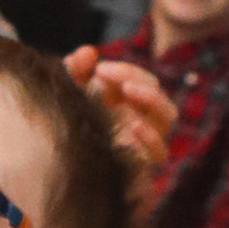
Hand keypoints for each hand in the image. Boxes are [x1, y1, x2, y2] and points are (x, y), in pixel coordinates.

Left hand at [65, 44, 172, 194]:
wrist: (61, 176)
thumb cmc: (71, 129)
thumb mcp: (70, 96)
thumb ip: (75, 70)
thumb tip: (88, 51)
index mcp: (128, 104)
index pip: (141, 80)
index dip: (125, 70)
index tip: (98, 68)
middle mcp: (141, 119)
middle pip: (155, 91)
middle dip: (135, 78)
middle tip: (106, 73)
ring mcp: (144, 142)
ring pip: (167, 117)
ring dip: (151, 100)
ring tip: (127, 90)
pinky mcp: (141, 165)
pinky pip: (159, 152)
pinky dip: (151, 138)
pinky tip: (133, 126)